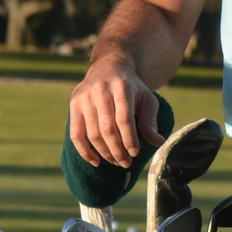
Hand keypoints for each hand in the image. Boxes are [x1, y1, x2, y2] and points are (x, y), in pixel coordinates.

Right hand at [68, 56, 164, 170]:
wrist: (108, 67)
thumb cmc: (131, 88)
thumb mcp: (147, 99)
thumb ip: (150, 121)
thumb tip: (158, 142)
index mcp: (121, 87)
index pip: (124, 119)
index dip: (130, 139)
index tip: (135, 153)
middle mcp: (100, 90)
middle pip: (107, 129)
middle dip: (117, 150)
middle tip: (126, 163)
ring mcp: (84, 97)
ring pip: (92, 133)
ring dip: (105, 153)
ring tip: (116, 162)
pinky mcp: (74, 104)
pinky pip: (76, 134)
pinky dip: (84, 151)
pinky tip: (96, 161)